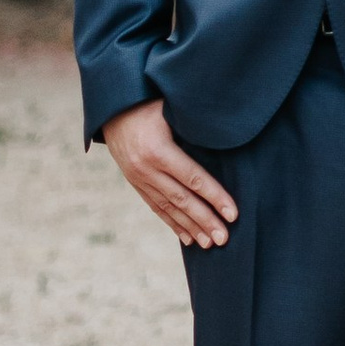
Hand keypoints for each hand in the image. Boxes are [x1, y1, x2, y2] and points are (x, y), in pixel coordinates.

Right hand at [103, 98, 237, 248]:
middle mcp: (145, 168)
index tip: (233, 214)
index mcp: (157, 149)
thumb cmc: (148, 101)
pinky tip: (188, 238)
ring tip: (210, 244)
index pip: (193, 178)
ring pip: (169, 207)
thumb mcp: (170, 107)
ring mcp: (138, 177)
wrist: (110, 106)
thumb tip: (227, 131)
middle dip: (206, 221)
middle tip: (225, 239)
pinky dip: (173, 223)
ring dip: (191, 228)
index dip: (215, 197)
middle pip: (182, 199)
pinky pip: (156, 207)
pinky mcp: (135, 182)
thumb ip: (194, 123)